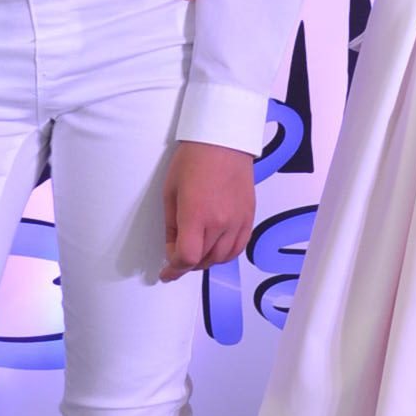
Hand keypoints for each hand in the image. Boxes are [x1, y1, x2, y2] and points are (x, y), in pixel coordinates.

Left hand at [159, 142, 255, 279]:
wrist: (223, 141)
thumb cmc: (193, 160)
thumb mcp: (170, 192)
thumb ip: (171, 225)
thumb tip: (173, 248)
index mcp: (196, 215)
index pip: (186, 258)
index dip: (174, 270)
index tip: (167, 273)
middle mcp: (220, 222)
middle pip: (203, 260)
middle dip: (187, 263)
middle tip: (177, 256)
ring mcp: (237, 221)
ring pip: (222, 258)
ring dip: (206, 260)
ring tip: (196, 251)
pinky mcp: (249, 217)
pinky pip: (238, 247)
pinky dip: (225, 254)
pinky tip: (215, 248)